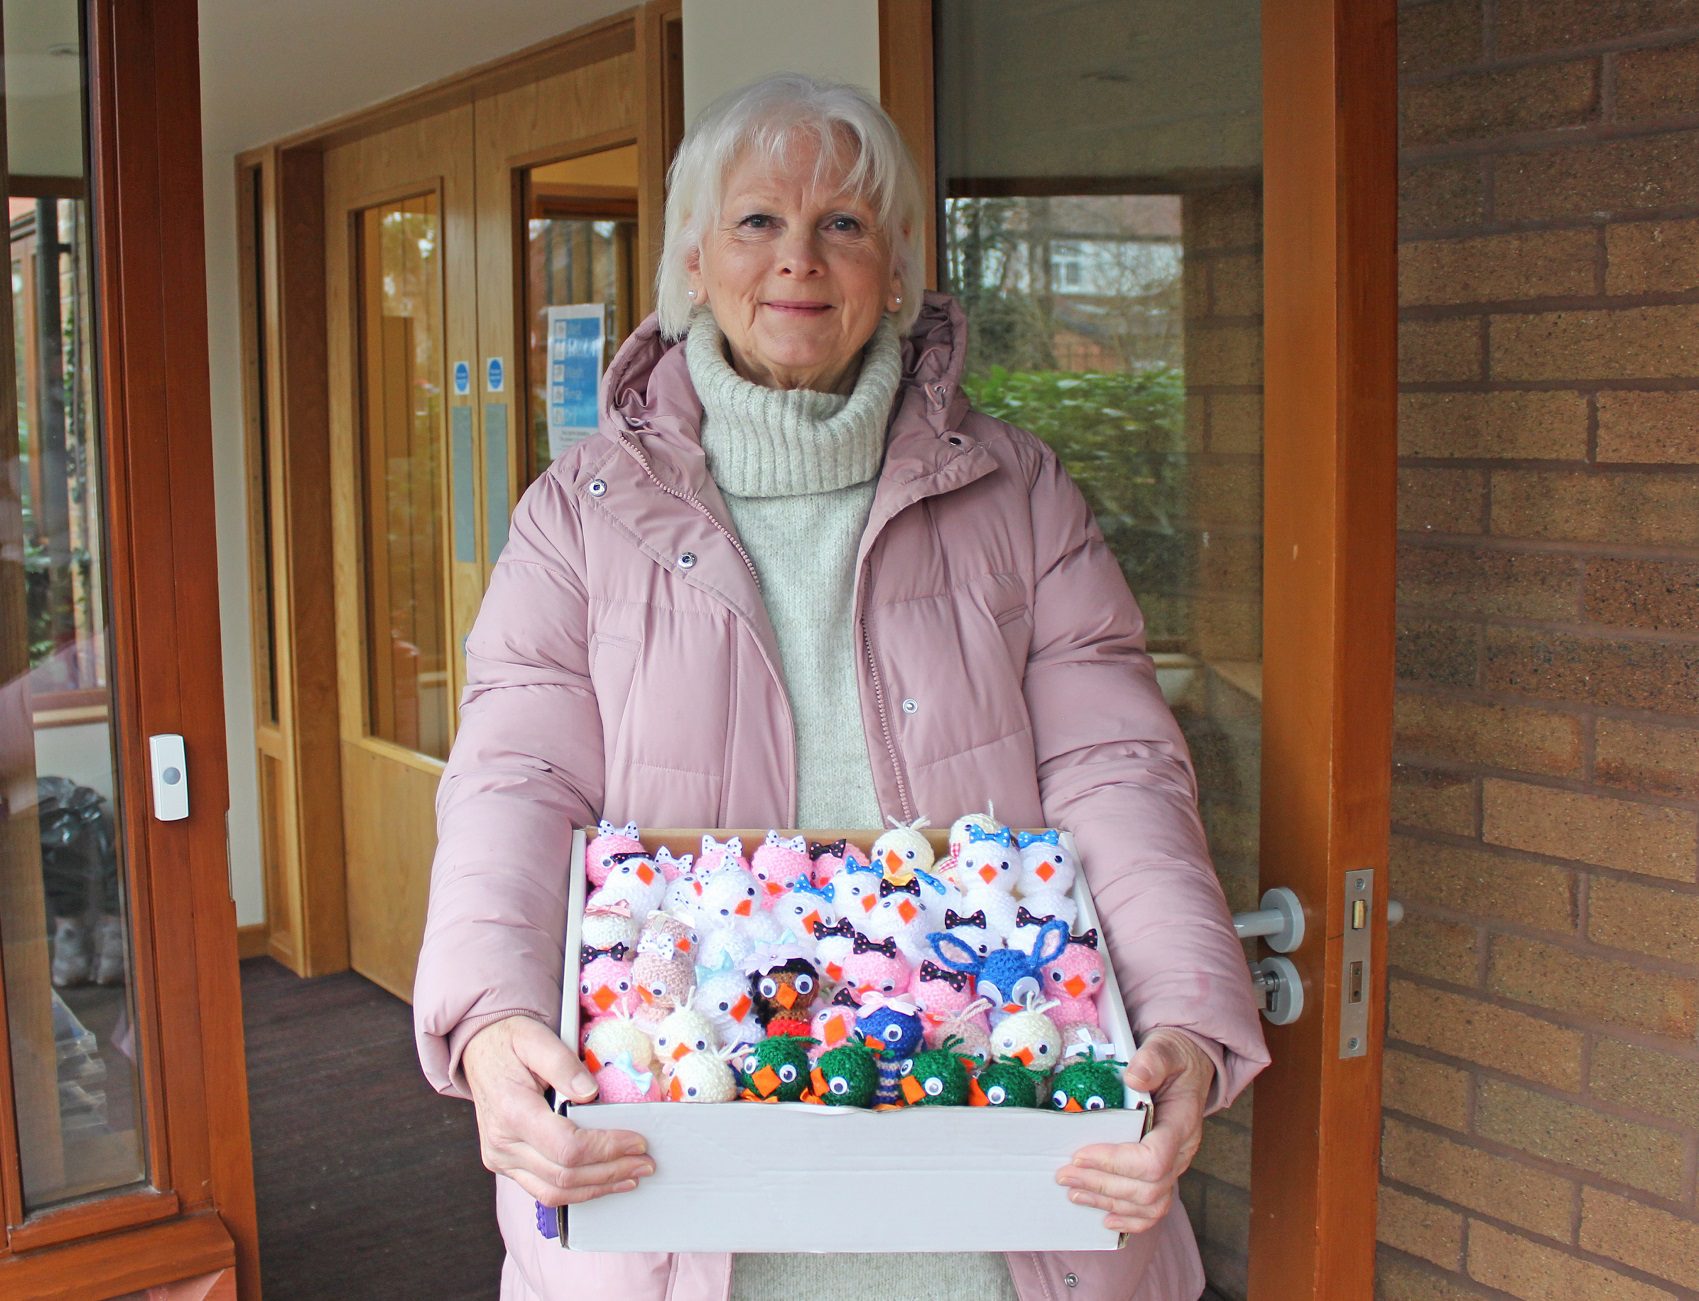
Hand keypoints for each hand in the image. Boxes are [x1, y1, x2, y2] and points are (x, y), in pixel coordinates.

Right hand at [461, 1014, 653, 1206]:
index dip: (607, 1149)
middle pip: (564, 1174)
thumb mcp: (536, 1038)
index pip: (567, 1147)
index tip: (638, 1142)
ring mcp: (501, 1158)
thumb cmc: (510, 1041)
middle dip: (611, 1171)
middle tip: (645, 1162)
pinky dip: (577, 1190)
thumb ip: (563, 1063)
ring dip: (597, 1188)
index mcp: (511, 1111)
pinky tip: (602, 1181)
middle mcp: (502, 1143)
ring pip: (554, 1192)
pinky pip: (543, 1189)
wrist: (480, 1050)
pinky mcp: (505, 1164)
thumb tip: (591, 1093)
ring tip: (631, 1176)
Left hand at [1055, 1028, 1215, 1232]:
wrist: (1188, 1066)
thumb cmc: (1175, 1057)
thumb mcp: (1165, 1048)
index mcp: (1182, 1122)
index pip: (1154, 1158)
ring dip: (1109, 1203)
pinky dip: (1131, 1220)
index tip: (1081, 1155)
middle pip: (1148, 1187)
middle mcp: (1182, 1151)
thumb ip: (1152, 1061)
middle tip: (1064, 1174)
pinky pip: (1155, 1208)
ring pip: (1150, 1203)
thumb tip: (1133, 1078)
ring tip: (1074, 1193)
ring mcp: (1176, 1165)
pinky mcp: (1165, 1172)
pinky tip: (1106, 1219)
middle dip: (1102, 1184)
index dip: (1116, 1162)